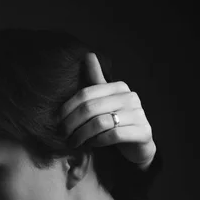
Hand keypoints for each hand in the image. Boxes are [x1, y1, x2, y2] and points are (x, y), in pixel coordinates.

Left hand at [59, 52, 156, 168]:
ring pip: (100, 123)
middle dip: (71, 124)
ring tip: (73, 142)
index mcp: (119, 87)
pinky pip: (113, 135)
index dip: (67, 108)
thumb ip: (96, 79)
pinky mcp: (143, 132)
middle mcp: (130, 97)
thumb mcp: (104, 100)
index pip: (85, 94)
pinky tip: (92, 145)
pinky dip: (98, 141)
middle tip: (62, 135)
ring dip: (82, 135)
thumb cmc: (116, 122)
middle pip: (90, 108)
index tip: (57, 121)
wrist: (138, 145)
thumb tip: (88, 54)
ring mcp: (139, 114)